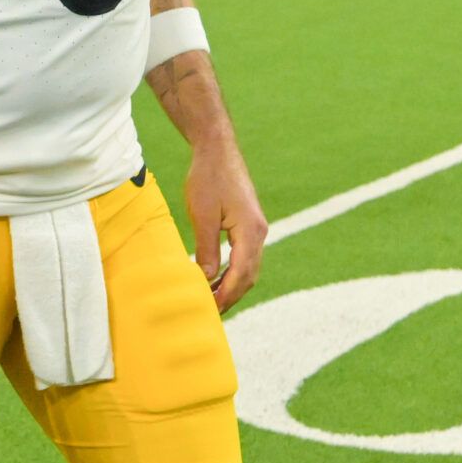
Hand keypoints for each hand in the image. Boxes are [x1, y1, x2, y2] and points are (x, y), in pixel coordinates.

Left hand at [184, 141, 266, 314]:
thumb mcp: (202, 215)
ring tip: (212, 300)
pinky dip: (233, 271)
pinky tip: (216, 278)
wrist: (217, 149)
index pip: (241, 274)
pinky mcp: (249, 224)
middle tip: (210, 313)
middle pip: (249, 276)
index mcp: (251, 231)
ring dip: (232, 285)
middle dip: (231, 296)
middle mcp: (259, 232)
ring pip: (249, 268)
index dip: (226, 295)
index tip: (210, 310)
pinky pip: (245, 256)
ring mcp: (256, 228)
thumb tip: (207, 279)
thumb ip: (207, 249)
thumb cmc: (208, 178)